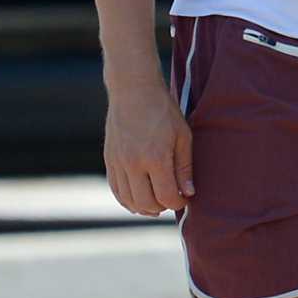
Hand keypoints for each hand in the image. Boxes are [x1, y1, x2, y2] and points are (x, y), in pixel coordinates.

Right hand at [104, 76, 194, 215]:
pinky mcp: (109, 159)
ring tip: (157, 202)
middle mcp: (133, 164)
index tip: (185, 197)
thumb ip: (185, 167)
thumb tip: (189, 193)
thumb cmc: (163, 110)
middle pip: (146, 204)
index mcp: (155, 158)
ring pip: (128, 200)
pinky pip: (116, 189)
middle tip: (172, 199)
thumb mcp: (183, 136)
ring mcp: (118, 163)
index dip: (179, 203)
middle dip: (162, 207)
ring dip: (144, 207)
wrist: (133, 89)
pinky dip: (127, 199)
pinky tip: (139, 198)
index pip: (167, 197)